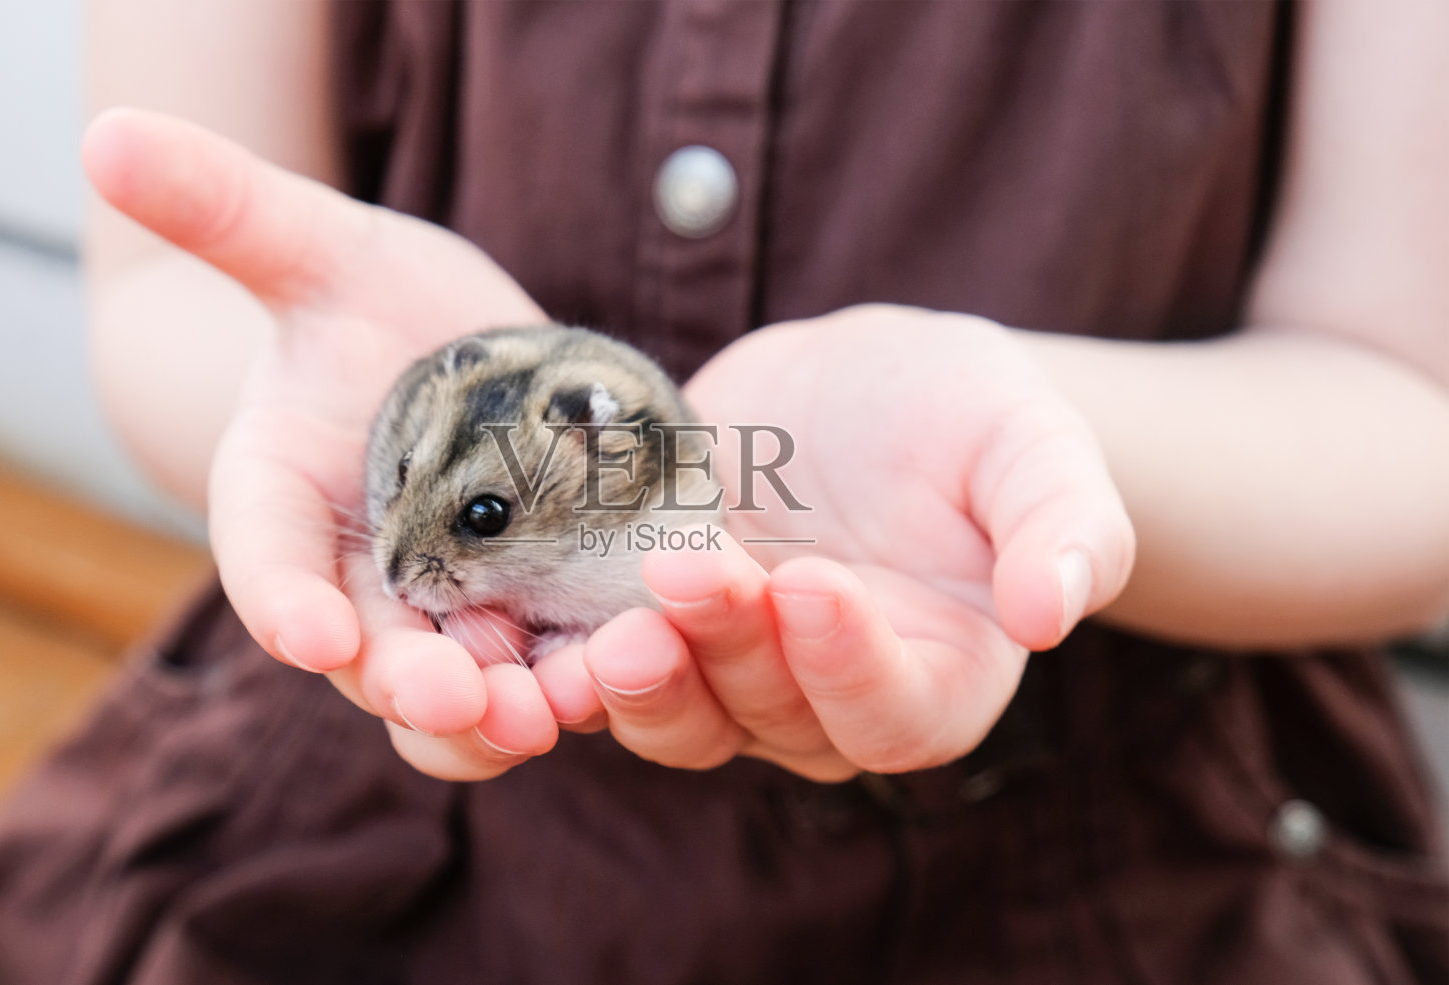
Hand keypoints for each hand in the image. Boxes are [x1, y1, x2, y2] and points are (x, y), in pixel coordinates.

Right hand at [84, 109, 567, 777]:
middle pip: (369, 658)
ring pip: (460, 700)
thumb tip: (104, 137)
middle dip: (408, 682)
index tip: (307, 632)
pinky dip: (581, 689)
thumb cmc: (374, 306)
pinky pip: (550, 678)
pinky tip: (629, 674)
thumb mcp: (317, 250)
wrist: (473, 362)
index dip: (282, 599)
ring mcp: (450, 613)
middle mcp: (359, 579)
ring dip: (496, 718)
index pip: (266, 559)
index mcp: (283, 501)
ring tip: (544, 712)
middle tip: (452, 695)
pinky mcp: (538, 620)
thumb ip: (225, 209)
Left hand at [536, 305, 1136, 779]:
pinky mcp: (647, 631)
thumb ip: (1065, 524)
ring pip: (676, 714)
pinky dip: (561, 657)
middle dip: (726, 649)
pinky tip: (520, 618)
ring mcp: (728, 675)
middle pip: (771, 716)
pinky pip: (598, 669)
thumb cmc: (964, 416)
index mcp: (933, 679)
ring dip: (635, 681)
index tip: (813, 582)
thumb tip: (1057, 613)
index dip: (851, 664)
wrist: (855, 389)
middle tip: (682, 576)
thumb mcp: (1032, 444)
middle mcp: (824, 702)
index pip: (894, 711)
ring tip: (599, 623)